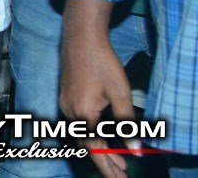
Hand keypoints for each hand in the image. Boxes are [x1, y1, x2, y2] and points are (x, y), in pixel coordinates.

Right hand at [61, 23, 136, 177]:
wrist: (81, 37)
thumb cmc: (102, 62)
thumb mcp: (120, 93)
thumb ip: (127, 123)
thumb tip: (134, 149)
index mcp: (83, 113)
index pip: (96, 148)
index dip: (109, 165)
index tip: (121, 177)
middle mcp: (70, 111)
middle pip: (86, 145)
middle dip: (104, 162)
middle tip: (122, 175)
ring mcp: (65, 104)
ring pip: (81, 135)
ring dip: (97, 150)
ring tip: (117, 162)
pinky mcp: (65, 97)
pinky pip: (78, 124)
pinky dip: (90, 136)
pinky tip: (102, 138)